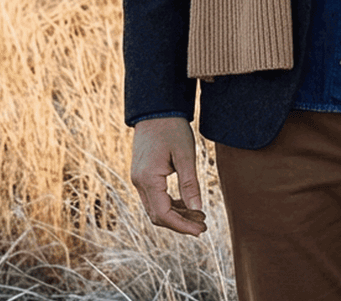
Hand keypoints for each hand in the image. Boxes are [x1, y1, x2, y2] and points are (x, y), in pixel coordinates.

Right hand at [130, 116, 206, 234]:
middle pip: (157, 215)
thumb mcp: (185, 155)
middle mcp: (139, 182)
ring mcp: (138, 179)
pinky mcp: (142, 174)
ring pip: (155, 208)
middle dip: (180, 223)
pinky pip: (154, 197)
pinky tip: (186, 203)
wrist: (156, 108)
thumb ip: (190, 184)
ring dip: (175, 214)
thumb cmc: (172, 128)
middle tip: (202, 226)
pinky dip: (169, 204)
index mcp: (148, 179)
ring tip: (198, 216)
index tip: (200, 230)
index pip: (163, 214)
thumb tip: (197, 209)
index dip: (182, 226)